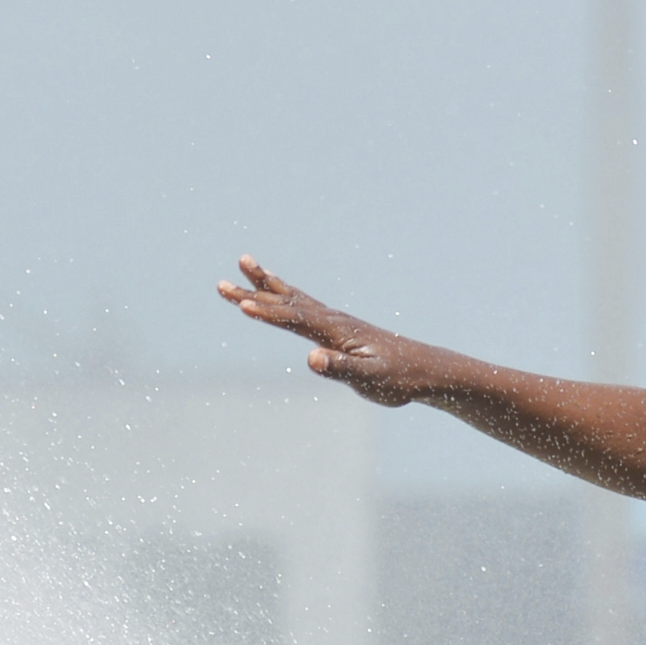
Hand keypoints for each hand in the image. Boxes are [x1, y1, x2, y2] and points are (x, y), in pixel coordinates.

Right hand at [215, 258, 435, 406]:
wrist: (423, 370)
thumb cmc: (397, 379)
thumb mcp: (369, 379)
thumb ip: (341, 369)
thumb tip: (312, 359)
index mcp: (335, 331)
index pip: (293, 319)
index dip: (267, 313)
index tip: (241, 305)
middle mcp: (332, 319)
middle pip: (286, 300)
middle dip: (254, 291)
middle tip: (222, 283)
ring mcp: (335, 320)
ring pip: (293, 297)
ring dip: (266, 283)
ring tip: (244, 265)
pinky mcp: (338, 327)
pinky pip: (304, 305)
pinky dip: (285, 294)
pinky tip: (279, 292)